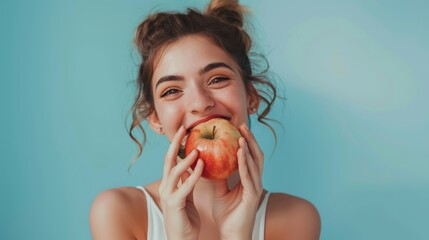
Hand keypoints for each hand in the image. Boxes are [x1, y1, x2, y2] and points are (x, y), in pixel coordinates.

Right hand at [158, 126, 203, 239]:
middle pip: (168, 160)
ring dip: (186, 159)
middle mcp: (165, 187)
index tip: (185, 130)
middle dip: (175, 143)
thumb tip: (195, 164)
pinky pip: (184, 186)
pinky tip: (202, 165)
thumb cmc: (186, 219)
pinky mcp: (175, 205)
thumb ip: (188, 181)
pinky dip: (193, 175)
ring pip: (174, 172)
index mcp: (169, 184)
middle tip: (185, 129)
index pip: (171, 159)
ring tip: (197, 148)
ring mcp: (168, 195)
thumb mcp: (187, 195)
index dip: (177, 144)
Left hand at [213, 123, 263, 239]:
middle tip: (242, 125)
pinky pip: (249, 176)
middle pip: (256, 155)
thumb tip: (206, 159)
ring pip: (255, 163)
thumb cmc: (226, 214)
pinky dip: (244, 163)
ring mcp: (255, 188)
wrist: (231, 234)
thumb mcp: (219, 190)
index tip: (237, 128)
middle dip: (250, 139)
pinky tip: (239, 153)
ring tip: (241, 135)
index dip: (246, 142)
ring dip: (248, 148)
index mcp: (249, 179)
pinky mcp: (252, 196)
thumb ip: (216, 175)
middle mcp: (255, 181)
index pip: (249, 156)